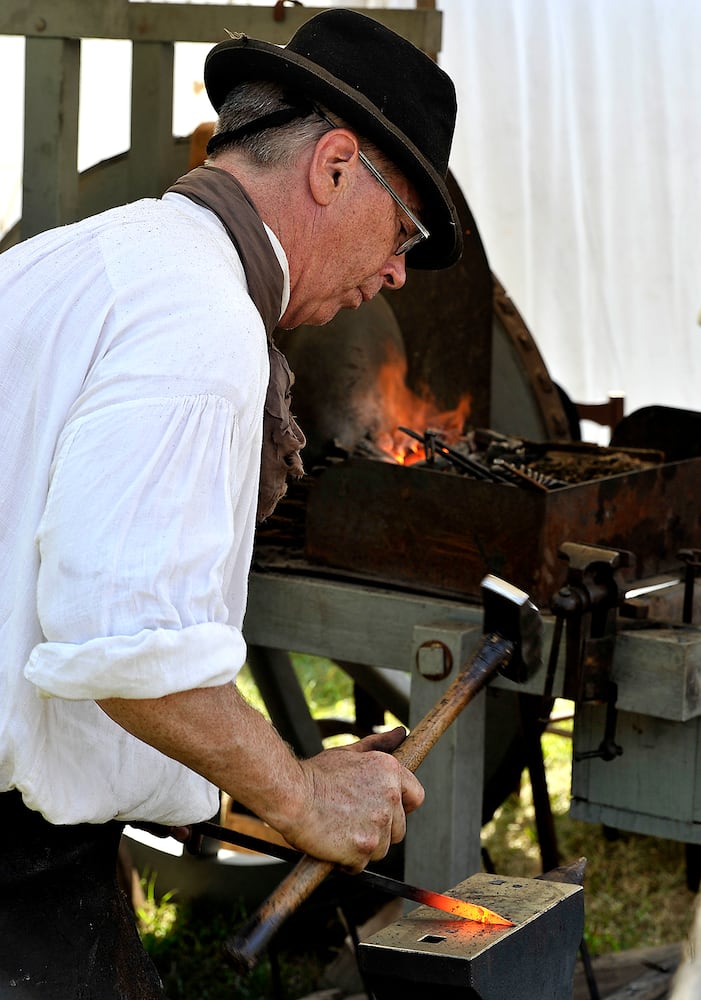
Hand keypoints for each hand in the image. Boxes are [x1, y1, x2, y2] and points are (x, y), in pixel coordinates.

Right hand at [279, 726, 424, 872]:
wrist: (290, 794)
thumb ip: (378, 745)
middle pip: (399, 829)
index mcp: (390, 772)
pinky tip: (331, 844)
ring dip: (364, 846)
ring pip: (381, 848)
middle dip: (380, 830)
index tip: (386, 809)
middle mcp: (390, 797)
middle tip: (352, 821)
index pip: (416, 796)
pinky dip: (347, 861)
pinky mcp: (364, 848)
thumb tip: (400, 733)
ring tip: (339, 830)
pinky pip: (361, 864)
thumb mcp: (349, 753)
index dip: (402, 806)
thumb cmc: (315, 774)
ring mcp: (378, 825)